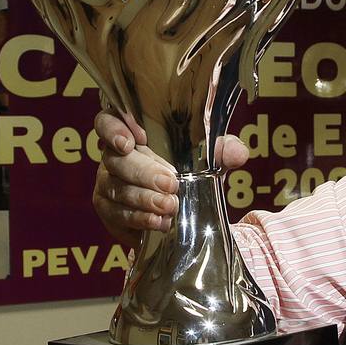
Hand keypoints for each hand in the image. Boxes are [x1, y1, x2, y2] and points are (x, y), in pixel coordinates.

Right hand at [90, 110, 249, 245]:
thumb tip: (238, 153)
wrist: (179, 210)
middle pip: (116, 161)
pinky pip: (118, 215)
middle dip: (144, 173)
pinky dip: (140, 219)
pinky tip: (159, 223)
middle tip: (170, 184)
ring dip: (144, 200)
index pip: (106, 121)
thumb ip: (220, 152)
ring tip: (170, 207)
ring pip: (117, 190)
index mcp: (131, 134)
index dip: (113, 129)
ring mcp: (107, 185)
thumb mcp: (206, 160)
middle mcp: (113, 158)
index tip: (132, 141)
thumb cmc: (185, 173)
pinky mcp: (109, 212)